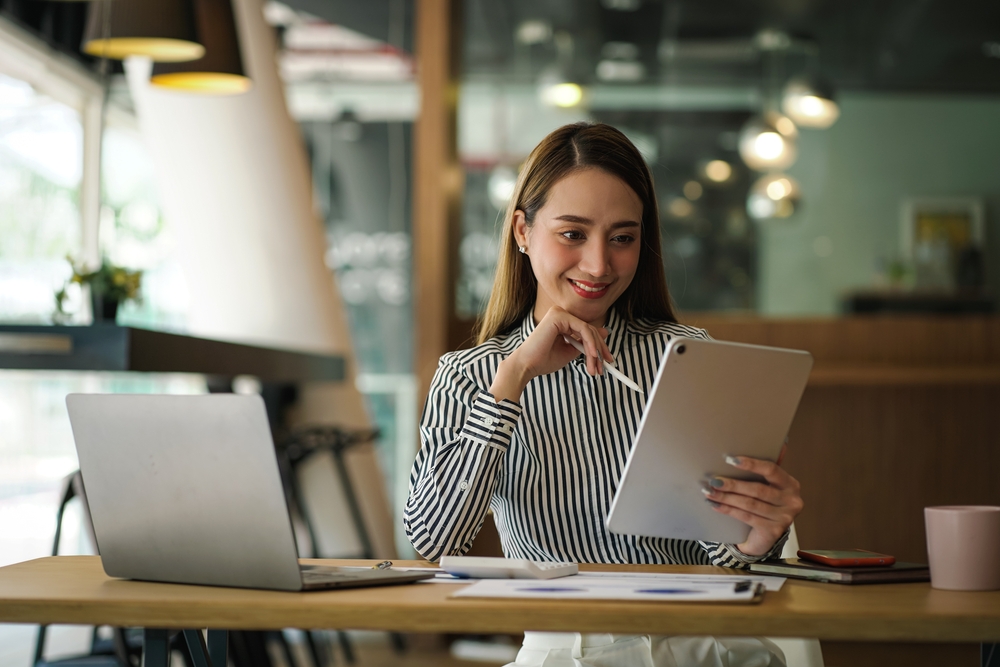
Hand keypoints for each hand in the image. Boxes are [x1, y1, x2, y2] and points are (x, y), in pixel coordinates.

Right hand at [489, 306, 613, 402]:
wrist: (527, 366)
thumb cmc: (543, 360)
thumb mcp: (570, 352)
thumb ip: (584, 343)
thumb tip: (604, 333)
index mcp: (561, 321)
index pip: (586, 330)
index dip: (599, 346)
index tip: (606, 361)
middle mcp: (560, 314)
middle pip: (589, 329)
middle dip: (600, 349)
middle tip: (605, 365)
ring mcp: (559, 313)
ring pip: (588, 330)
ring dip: (595, 350)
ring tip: (596, 366)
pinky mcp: (558, 316)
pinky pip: (582, 329)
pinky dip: (590, 343)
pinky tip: (592, 356)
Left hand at [703, 446, 803, 556]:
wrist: (765, 536)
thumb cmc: (765, 505)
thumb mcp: (769, 485)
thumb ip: (768, 468)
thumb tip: (780, 441)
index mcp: (790, 484)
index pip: (771, 470)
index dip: (751, 464)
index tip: (729, 460)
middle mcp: (791, 500)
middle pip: (758, 489)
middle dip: (732, 484)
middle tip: (713, 480)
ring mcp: (784, 517)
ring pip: (750, 504)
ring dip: (726, 497)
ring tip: (709, 493)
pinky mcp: (773, 531)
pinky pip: (746, 517)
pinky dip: (728, 510)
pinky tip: (716, 505)